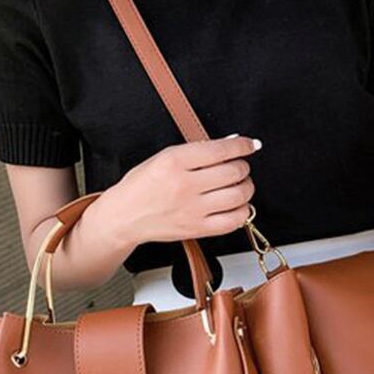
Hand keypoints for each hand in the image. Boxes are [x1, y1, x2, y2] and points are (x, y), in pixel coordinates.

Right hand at [111, 134, 260, 247]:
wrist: (125, 216)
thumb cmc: (142, 186)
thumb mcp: (163, 157)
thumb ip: (197, 151)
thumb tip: (230, 144)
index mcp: (174, 162)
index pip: (221, 150)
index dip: (242, 145)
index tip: (249, 145)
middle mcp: (184, 185)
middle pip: (234, 172)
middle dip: (242, 167)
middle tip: (239, 167)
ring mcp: (192, 209)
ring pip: (239, 195)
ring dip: (246, 187)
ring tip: (240, 185)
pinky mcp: (197, 229)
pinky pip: (234, 221)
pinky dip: (242, 211)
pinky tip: (236, 205)